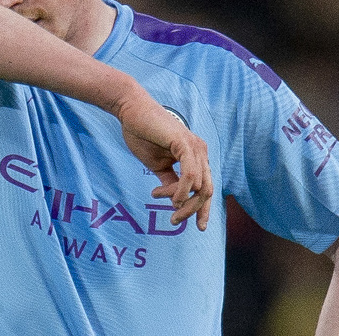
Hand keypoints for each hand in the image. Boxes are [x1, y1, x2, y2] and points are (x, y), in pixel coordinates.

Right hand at [116, 96, 212, 230]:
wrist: (131, 111)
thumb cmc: (143, 134)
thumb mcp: (157, 165)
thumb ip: (169, 181)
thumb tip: (175, 200)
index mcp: (196, 156)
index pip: (206, 187)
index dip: (203, 209)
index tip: (197, 227)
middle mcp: (200, 152)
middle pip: (207, 191)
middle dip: (193, 210)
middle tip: (174, 220)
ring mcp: (195, 147)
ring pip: (200, 187)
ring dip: (181, 201)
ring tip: (158, 198)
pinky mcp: (185, 144)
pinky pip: (190, 175)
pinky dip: (181, 190)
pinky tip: (170, 197)